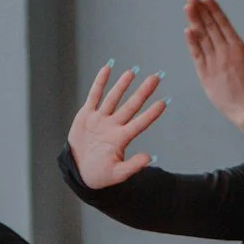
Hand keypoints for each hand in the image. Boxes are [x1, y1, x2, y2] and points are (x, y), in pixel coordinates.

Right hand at [67, 63, 165, 188]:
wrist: (79, 171)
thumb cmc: (99, 175)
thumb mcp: (116, 174)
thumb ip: (132, 166)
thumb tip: (150, 158)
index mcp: (120, 139)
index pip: (139, 123)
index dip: (151, 114)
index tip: (164, 102)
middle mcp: (113, 126)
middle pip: (131, 106)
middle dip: (143, 92)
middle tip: (156, 77)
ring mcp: (100, 119)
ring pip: (113, 98)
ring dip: (122, 84)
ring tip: (133, 71)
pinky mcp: (86, 115)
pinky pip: (94, 95)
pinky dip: (100, 82)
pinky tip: (108, 68)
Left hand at [182, 0, 243, 144]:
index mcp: (239, 48)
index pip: (224, 24)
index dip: (214, 10)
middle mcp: (225, 53)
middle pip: (211, 27)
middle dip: (201, 11)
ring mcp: (214, 64)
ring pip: (202, 38)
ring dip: (194, 21)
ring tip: (187, 7)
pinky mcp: (206, 76)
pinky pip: (197, 56)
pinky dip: (192, 43)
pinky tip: (187, 31)